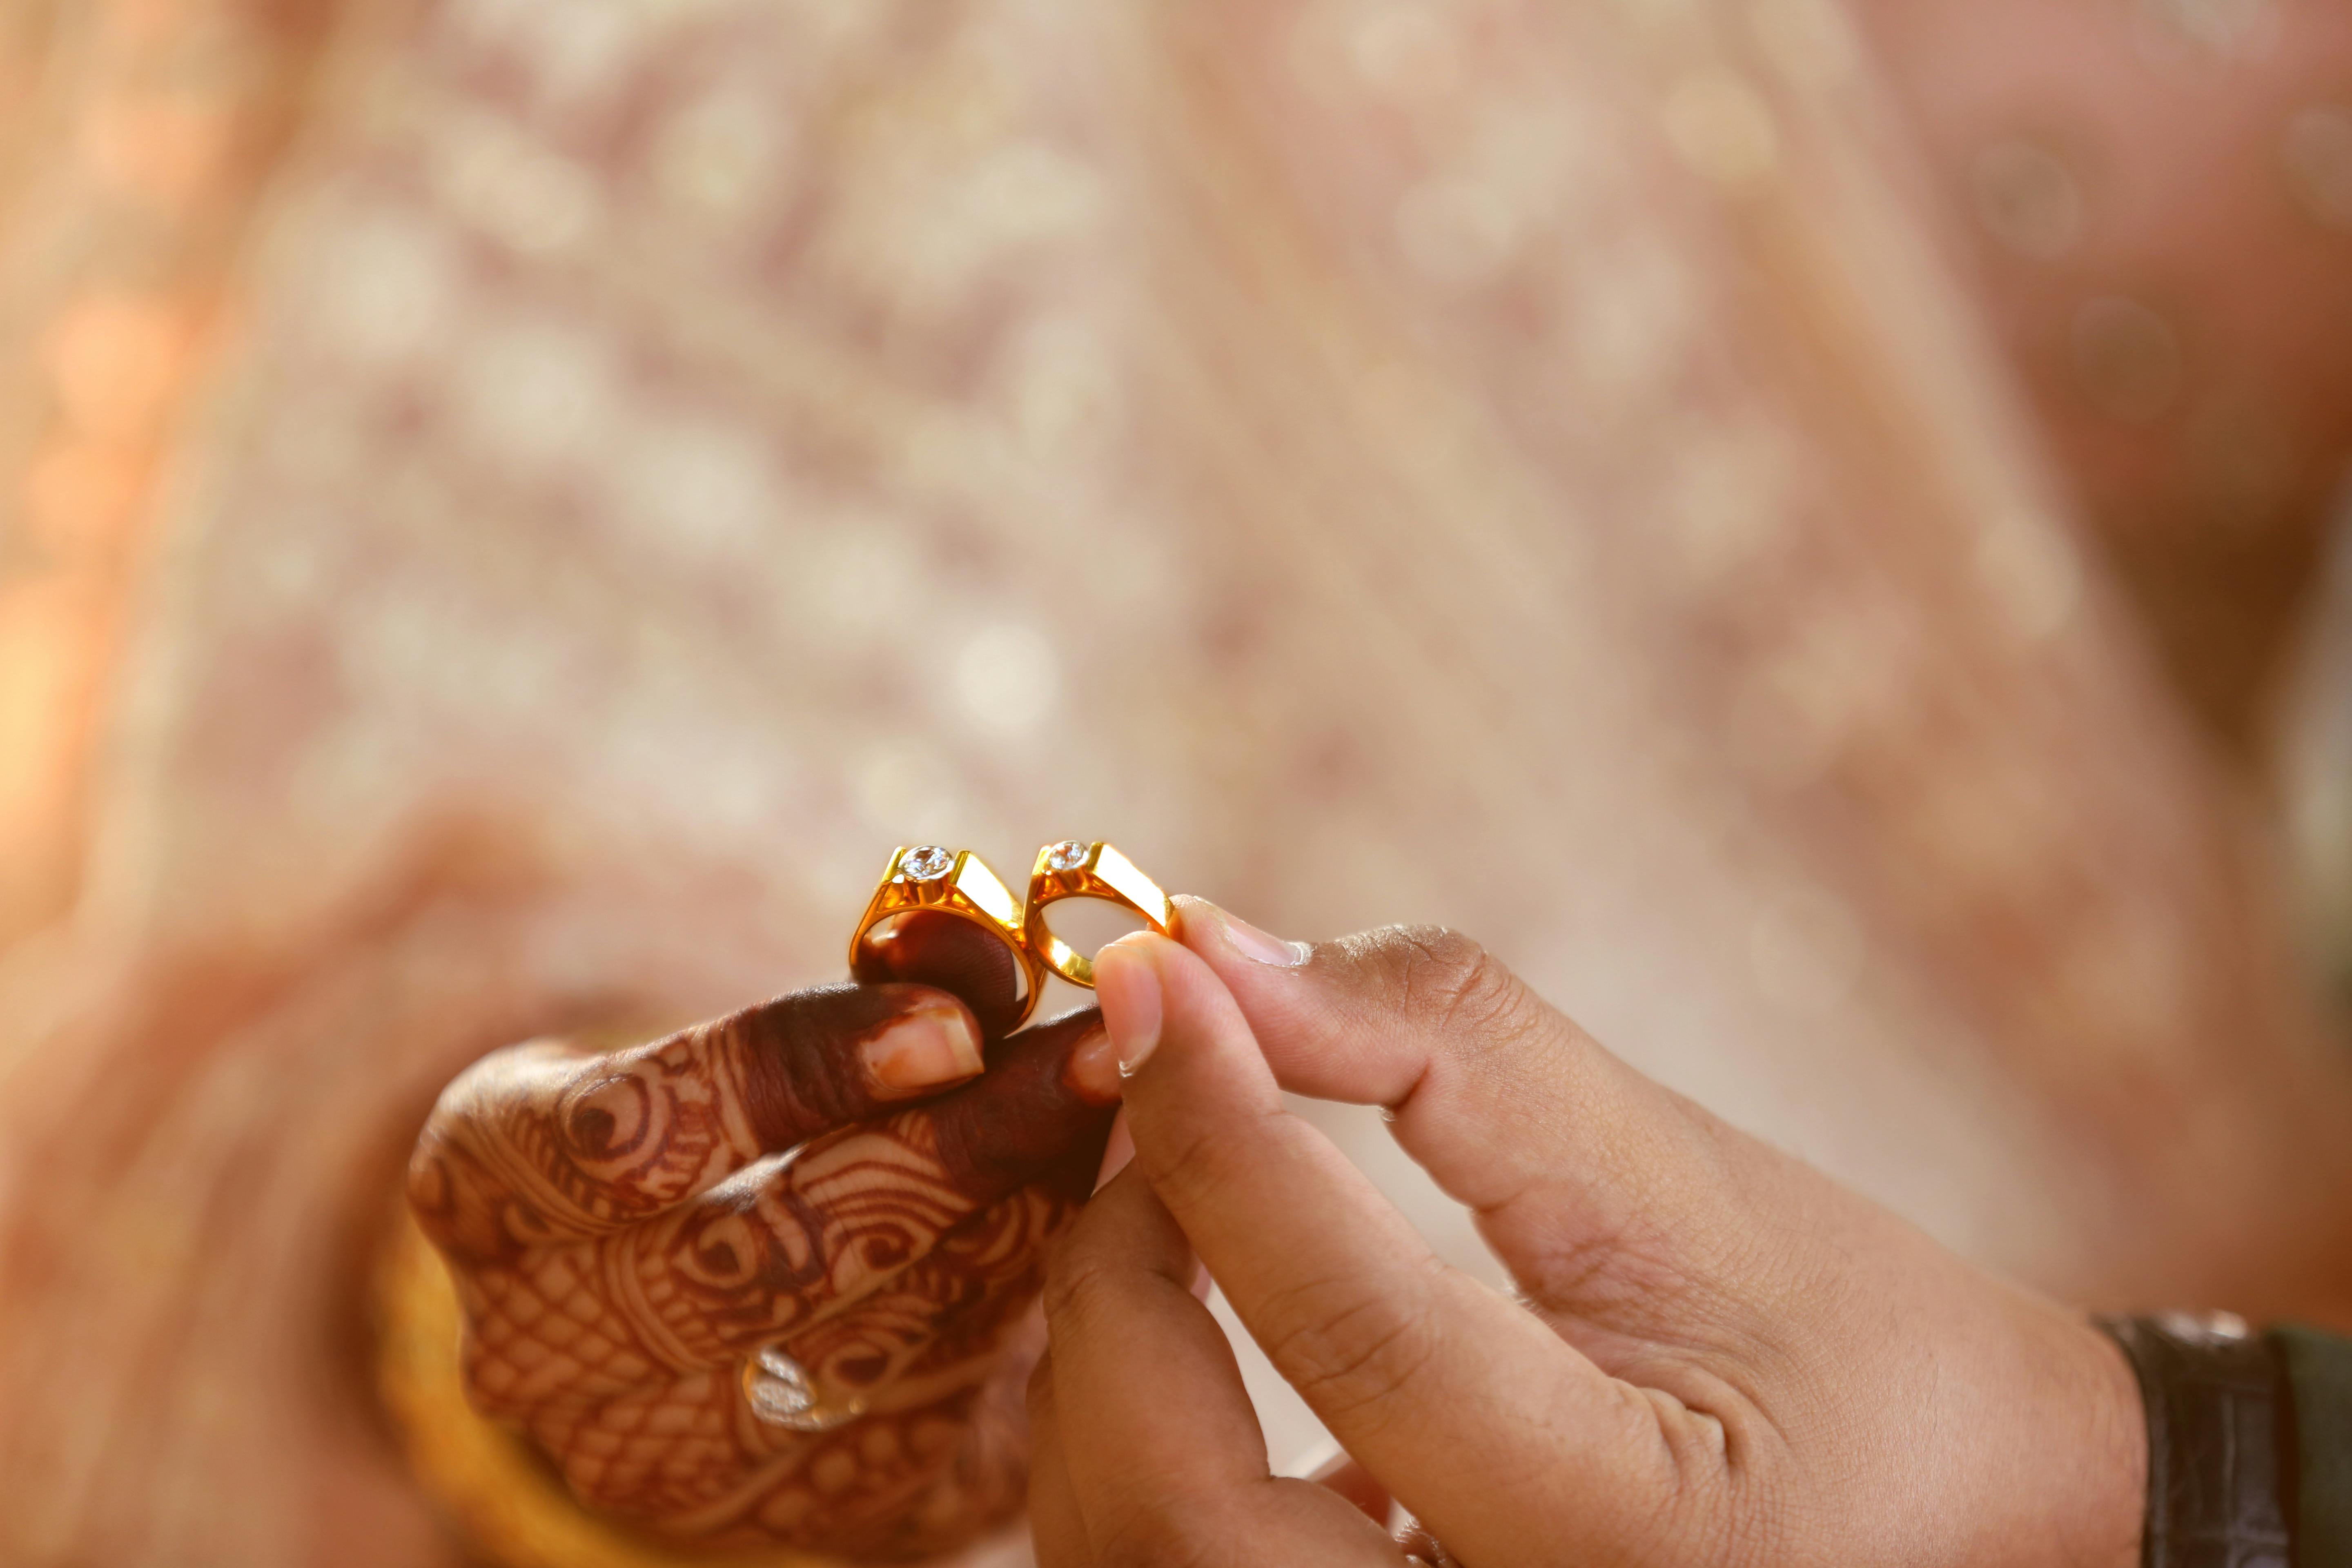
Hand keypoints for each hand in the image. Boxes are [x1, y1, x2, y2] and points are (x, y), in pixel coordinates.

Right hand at [407, 915, 1121, 1557]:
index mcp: (483, 1186)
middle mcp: (532, 1344)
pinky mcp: (770, 1515)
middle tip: (1100, 1061)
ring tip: (1122, 1125)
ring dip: (1011, 1231)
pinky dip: (1016, 1315)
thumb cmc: (736, 1115)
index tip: (957, 1023)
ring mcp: (643, 1454)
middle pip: (753, 1255)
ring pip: (849, 1352)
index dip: (799, 1073)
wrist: (697, 1286)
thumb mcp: (771, 1026)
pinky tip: (1101, 1222)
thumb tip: (984, 943)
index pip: (623, 1133)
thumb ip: (884, 980)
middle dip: (950, 1151)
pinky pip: (915, 1424)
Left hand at [1028, 902, 2145, 1566]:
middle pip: (1182, 1520)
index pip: (1356, 1335)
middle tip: (1143, 1117)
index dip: (1223, 1132)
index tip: (1155, 981)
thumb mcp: (1680, 1174)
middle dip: (1118, 1293)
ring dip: (1106, 1373)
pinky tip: (1224, 1352)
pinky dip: (1150, 1459)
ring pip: (1140, 1563)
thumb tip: (1210, 956)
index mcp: (1624, 1545)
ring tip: (1171, 1214)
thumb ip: (1444, 1048)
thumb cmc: (1846, 1340)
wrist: (1961, 1513)